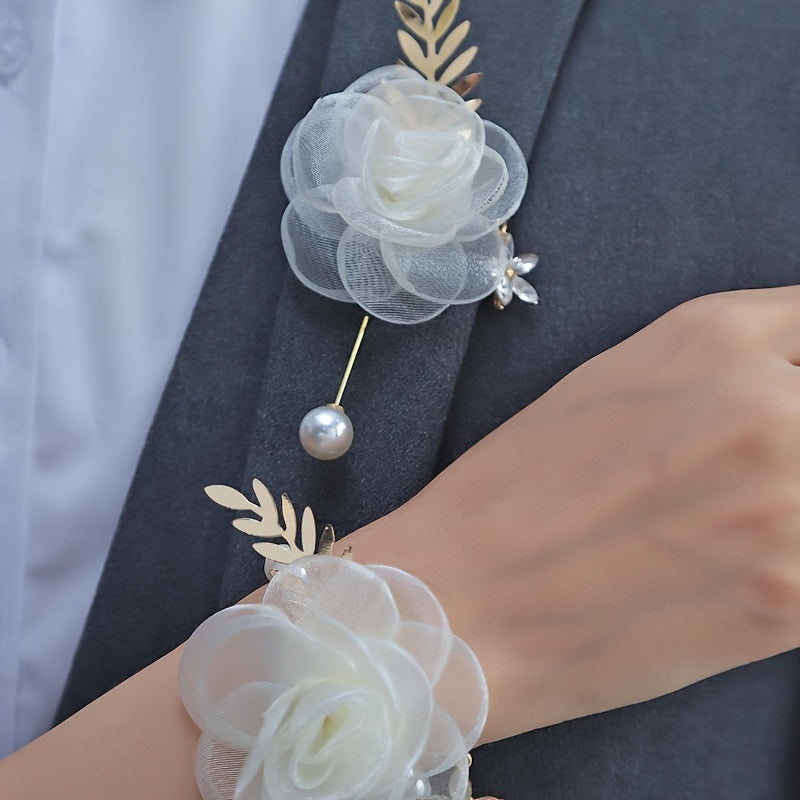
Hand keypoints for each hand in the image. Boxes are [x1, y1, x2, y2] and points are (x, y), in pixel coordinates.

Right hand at [341, 285, 799, 741]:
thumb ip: (728, 362)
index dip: (796, 375)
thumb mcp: (616, 382)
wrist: (468, 597)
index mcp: (715, 335)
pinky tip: (732, 573)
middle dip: (789, 449)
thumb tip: (790, 381)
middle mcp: (768, 404)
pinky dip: (788, 571)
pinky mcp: (793, 598)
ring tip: (720, 534)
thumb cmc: (521, 488)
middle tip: (727, 485)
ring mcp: (788, 504)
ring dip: (786, 510)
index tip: (779, 406)